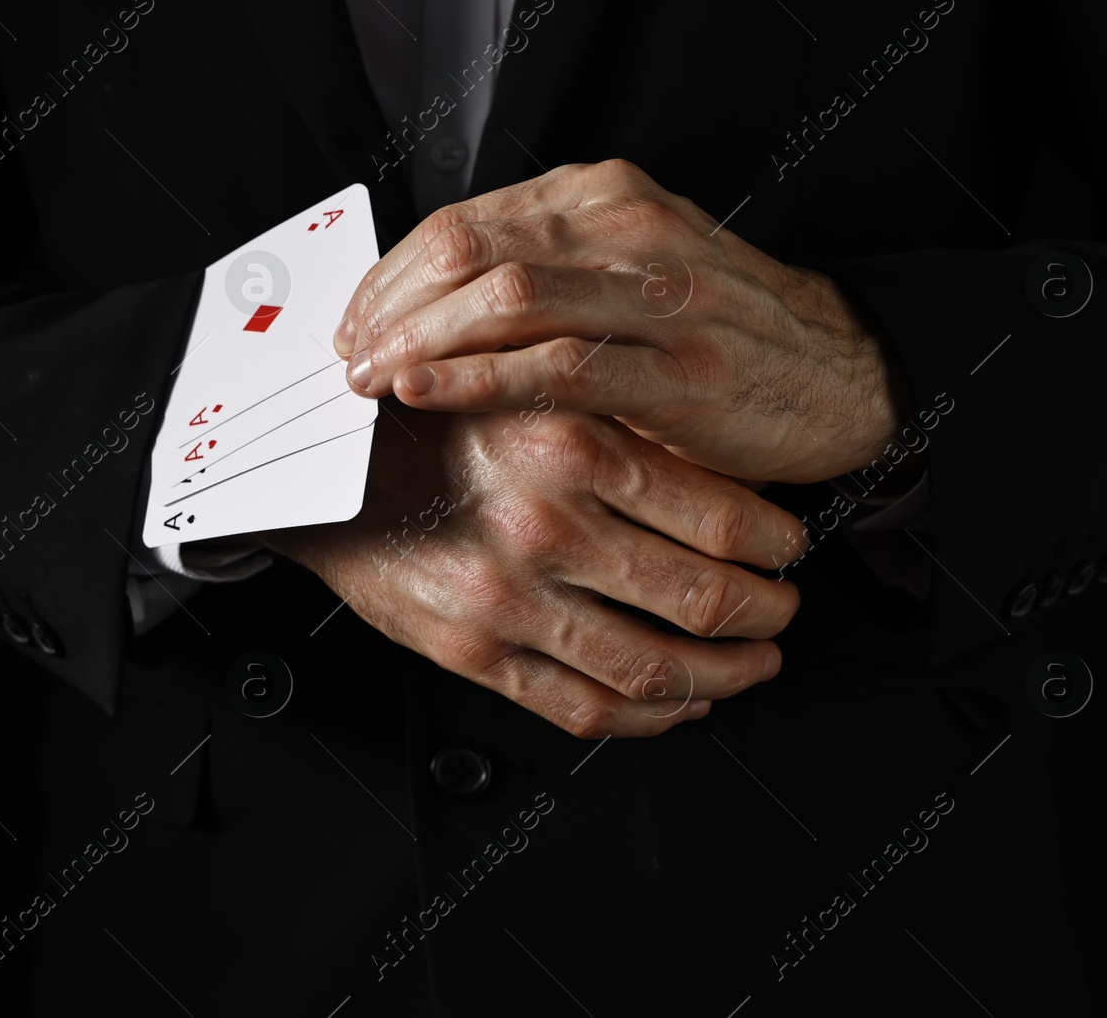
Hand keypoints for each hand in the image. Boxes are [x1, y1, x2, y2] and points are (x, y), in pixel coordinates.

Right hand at [257, 404, 805, 737]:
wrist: (318, 470)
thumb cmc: (425, 420)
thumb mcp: (525, 387)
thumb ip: (614, 421)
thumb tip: (715, 462)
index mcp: (573, 446)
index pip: (722, 520)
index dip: (778, 545)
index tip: (789, 547)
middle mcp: (549, 528)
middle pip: (707, 602)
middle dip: (768, 615)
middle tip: (782, 609)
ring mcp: (511, 602)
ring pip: (657, 669)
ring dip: (725, 676)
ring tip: (751, 665)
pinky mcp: (476, 653)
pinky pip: (585, 710)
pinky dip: (650, 720)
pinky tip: (678, 704)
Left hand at [333, 159, 913, 483]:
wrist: (842, 372)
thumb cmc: (718, 333)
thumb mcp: (628, 275)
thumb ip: (545, 277)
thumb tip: (433, 313)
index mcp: (601, 198)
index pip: (463, 222)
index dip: (391, 275)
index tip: (354, 322)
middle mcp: (623, 227)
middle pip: (467, 250)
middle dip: (389, 309)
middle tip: (344, 359)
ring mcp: (656, 292)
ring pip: (504, 297)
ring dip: (418, 342)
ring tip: (367, 381)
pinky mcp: (678, 367)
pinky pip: (557, 365)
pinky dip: (478, 378)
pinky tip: (427, 392)